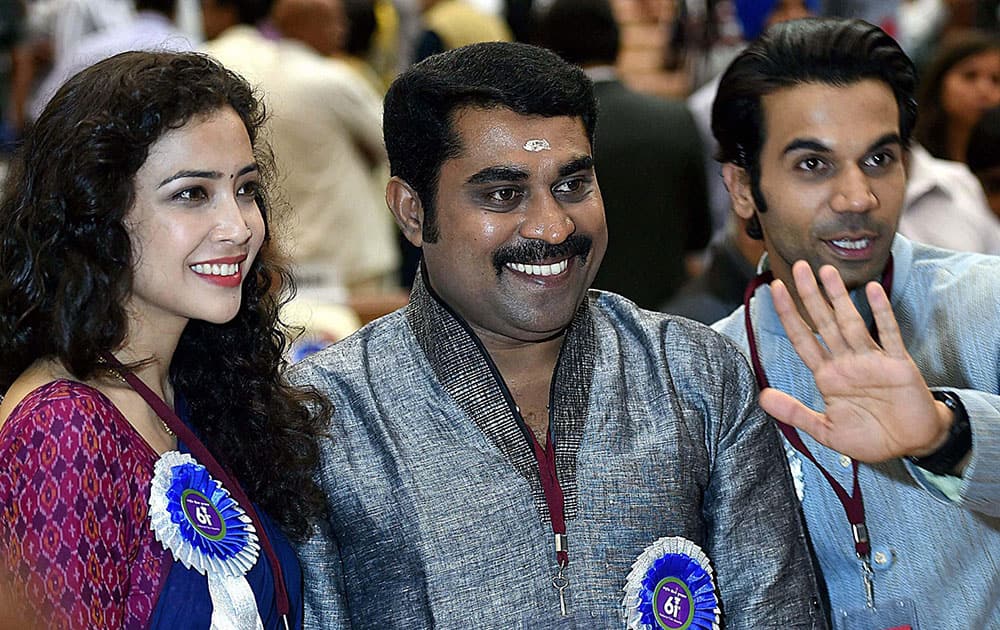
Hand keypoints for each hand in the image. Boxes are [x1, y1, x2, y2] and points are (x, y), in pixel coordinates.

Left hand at [759, 261, 952, 462]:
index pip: (802, 339)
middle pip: (824, 322)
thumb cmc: (869, 437)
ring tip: (827, 270)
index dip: (788, 314)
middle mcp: (847, 362)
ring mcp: (872, 360)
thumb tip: (762, 397)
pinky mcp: (898, 364)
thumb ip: (794, 413)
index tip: (774, 289)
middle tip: (798, 266)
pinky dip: (880, 313)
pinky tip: (872, 290)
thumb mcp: (825, 430)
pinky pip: (888, 334)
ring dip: (839, 297)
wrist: (910, 446)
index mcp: (828, 376)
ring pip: (851, 322)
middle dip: (811, 295)